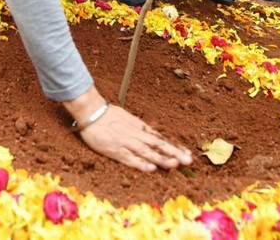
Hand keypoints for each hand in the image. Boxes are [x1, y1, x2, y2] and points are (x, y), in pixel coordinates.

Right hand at [78, 103, 192, 172]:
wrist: (91, 111)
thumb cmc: (107, 115)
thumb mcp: (127, 118)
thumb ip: (138, 128)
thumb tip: (150, 134)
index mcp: (139, 127)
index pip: (160, 138)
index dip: (174, 146)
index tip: (187, 153)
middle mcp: (136, 135)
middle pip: (158, 145)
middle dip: (174, 153)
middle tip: (189, 161)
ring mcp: (126, 142)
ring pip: (147, 152)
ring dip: (162, 158)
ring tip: (175, 164)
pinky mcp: (116, 150)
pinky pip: (130, 158)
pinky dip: (141, 164)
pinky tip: (151, 169)